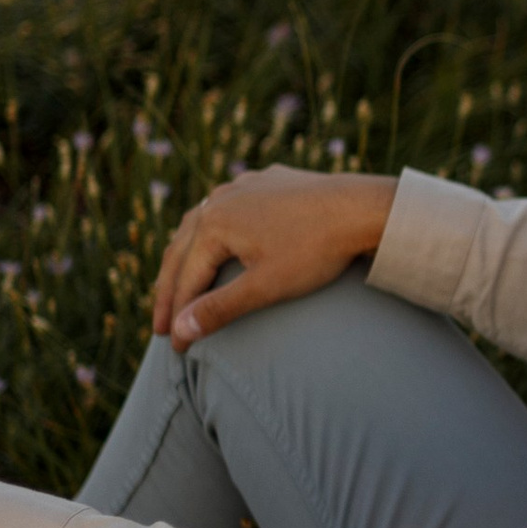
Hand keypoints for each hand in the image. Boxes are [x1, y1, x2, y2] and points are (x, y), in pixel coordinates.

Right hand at [150, 166, 397, 352]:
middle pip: (184, 249)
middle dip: (171, 290)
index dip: (178, 315)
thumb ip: (220, 309)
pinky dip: (216, 234)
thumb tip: (179, 330)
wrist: (365, 208)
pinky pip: (230, 209)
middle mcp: (220, 198)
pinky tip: (219, 240)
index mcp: (213, 223)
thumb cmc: (316, 250)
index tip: (174, 346)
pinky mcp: (268, 181)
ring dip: (188, 257)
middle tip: (161, 325)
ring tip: (179, 284)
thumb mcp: (266, 287)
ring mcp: (244, 185)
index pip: (186, 278)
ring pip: (202, 225)